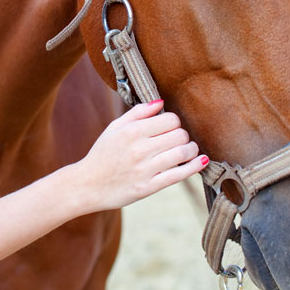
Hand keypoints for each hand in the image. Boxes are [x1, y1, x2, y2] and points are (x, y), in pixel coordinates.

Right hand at [72, 100, 207, 212]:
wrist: (87, 185)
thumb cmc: (102, 154)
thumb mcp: (114, 128)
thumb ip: (138, 112)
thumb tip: (161, 102)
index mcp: (132, 131)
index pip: (170, 119)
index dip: (174, 122)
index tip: (169, 128)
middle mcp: (139, 149)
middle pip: (180, 135)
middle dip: (183, 136)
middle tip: (178, 140)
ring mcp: (145, 169)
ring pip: (183, 153)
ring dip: (191, 150)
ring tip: (188, 150)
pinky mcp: (148, 187)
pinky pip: (178, 175)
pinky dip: (194, 167)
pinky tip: (202, 161)